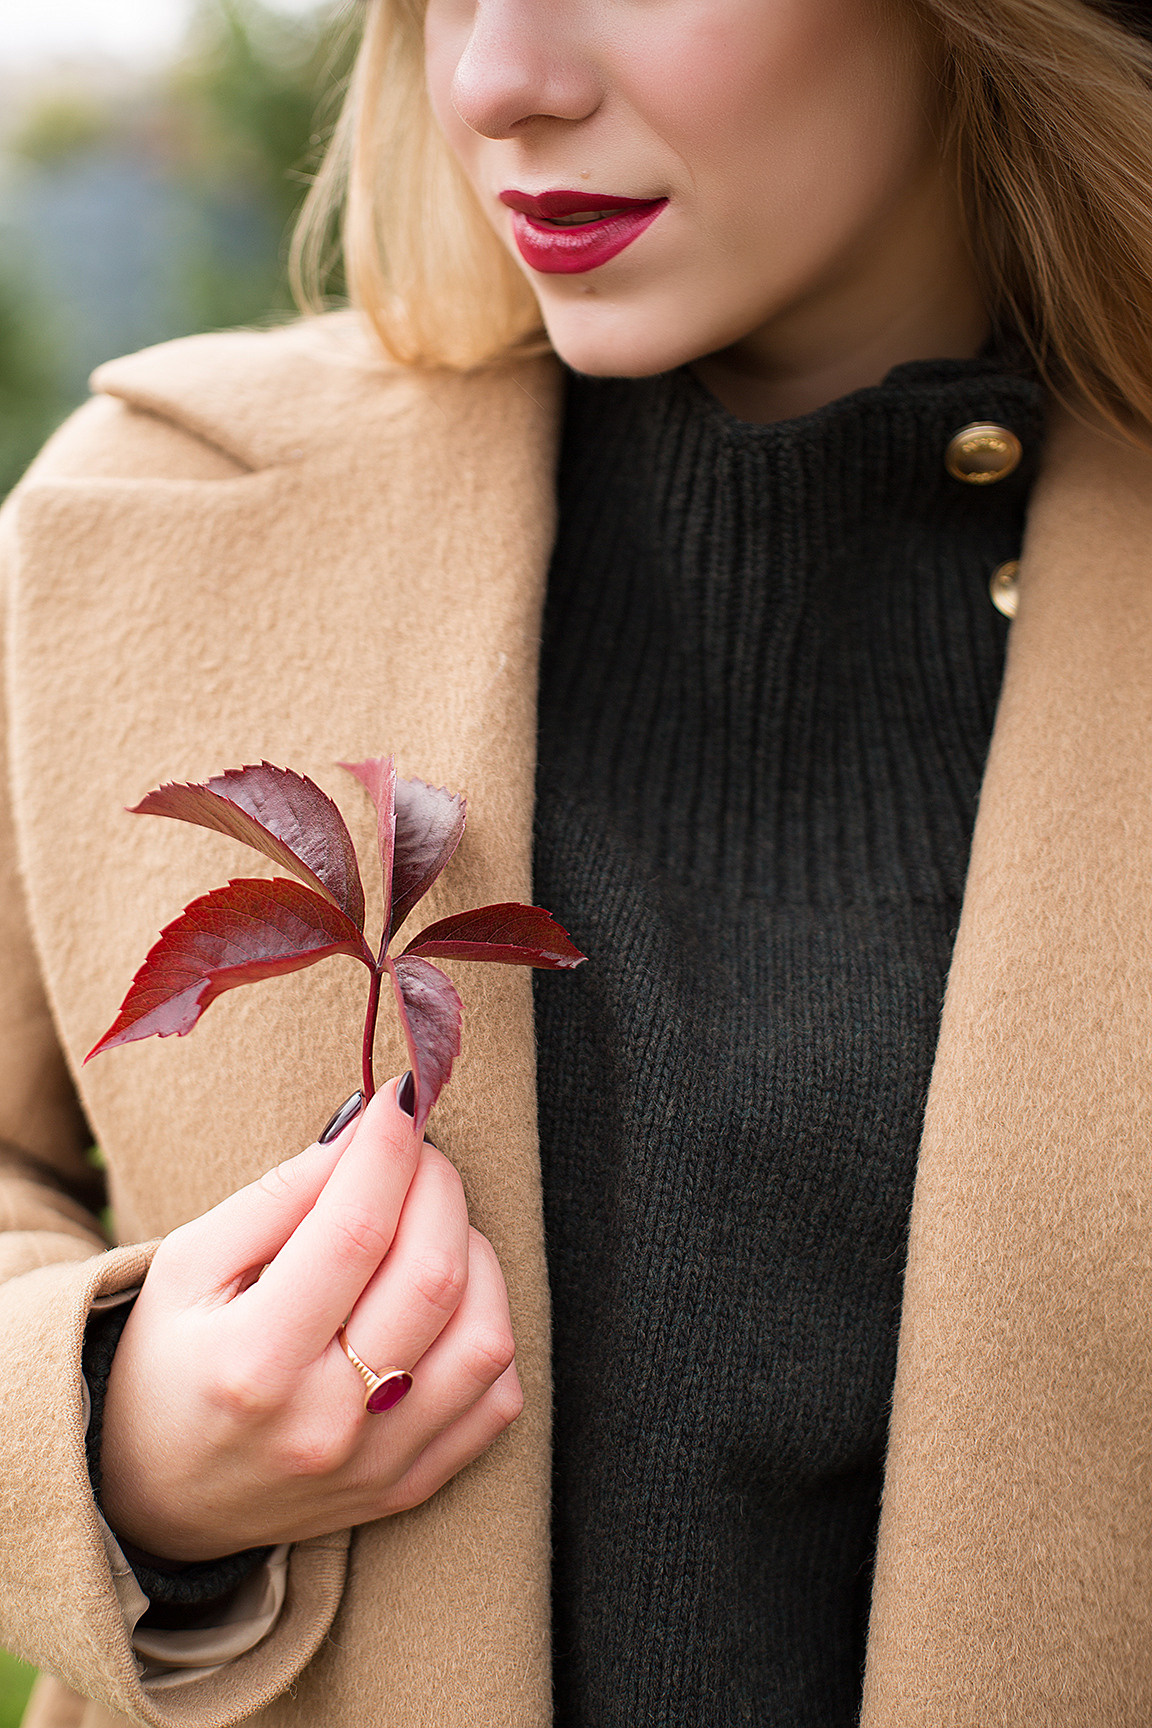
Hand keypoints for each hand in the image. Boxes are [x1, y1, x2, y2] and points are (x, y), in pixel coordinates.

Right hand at [99, 1077, 521, 1561]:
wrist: (155, 1500)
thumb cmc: (168, 1361)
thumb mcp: (188, 1266)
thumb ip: (279, 1196)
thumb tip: (367, 1130)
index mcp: (253, 1362)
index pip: (355, 1231)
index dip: (389, 1150)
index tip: (399, 1097)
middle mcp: (324, 1423)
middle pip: (432, 1276)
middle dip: (438, 1186)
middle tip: (414, 1154)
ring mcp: (377, 1465)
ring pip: (485, 1335)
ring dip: (474, 1252)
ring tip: (428, 1226)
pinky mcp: (411, 1486)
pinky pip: (499, 1398)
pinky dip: (489, 1327)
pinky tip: (446, 1301)